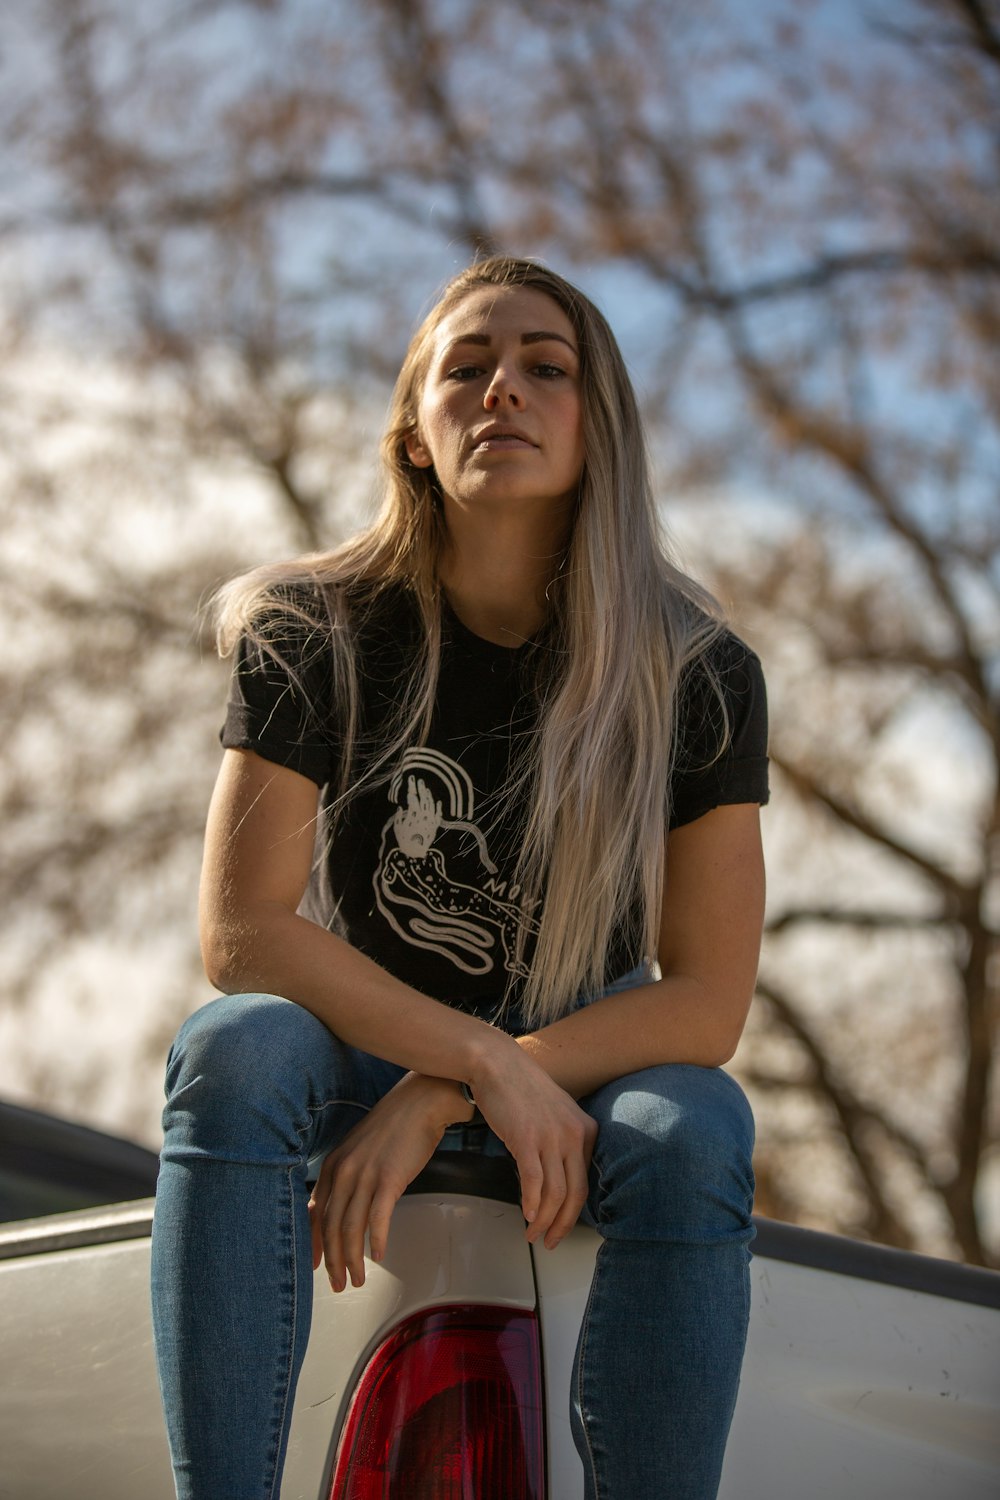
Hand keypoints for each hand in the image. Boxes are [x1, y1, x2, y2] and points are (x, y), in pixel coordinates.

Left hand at [308, 1071, 466, 1291]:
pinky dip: (376, 1241)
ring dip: (353, 1260)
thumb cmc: (395, 1126)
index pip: (315, 1213)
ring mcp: (366, 1174)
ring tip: (357, 1279)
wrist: (422, 1102)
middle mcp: (344, 1171)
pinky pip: (378, 1218)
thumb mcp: (360, 1148)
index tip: (316, 1267)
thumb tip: (344, 1207)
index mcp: (334, 1164)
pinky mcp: (390, 1178)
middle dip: (333, 1261)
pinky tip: (379, 1256)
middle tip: (339, 1285)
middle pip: (331, 1227)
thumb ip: (348, 1175)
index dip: (314, 1244)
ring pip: (351, 1228)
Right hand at [392, 776, 441, 856]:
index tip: (411, 779)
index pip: (412, 797)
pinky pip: (438, 815)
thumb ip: (398, 816)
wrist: (415, 852)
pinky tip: (438, 802)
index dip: (411, 788)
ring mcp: (430, 820)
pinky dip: (438, 807)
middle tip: (419, 780)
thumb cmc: (404, 840)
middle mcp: (422, 815)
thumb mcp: (397, 827)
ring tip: (426, 789)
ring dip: (428, 796)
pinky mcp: (435, 826)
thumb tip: (400, 807)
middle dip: (420, 788)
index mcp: (412, 814)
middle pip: (422, 798)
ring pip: (430, 804)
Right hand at [470, 1040, 597, 1250]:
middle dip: (562, 1225)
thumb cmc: (521, 1089)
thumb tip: (560, 1176)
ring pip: (555, 1193)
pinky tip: (526, 1214)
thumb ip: (564, 1140)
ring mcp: (551, 1136)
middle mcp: (573, 1135)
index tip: (560, 1228)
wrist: (497, 1064)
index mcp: (584, 1130)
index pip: (585, 1184)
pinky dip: (531, 1203)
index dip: (573, 1213)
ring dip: (544, 1220)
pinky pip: (533, 1181)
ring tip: (531, 1233)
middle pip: (575, 1194)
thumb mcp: (556, 1112)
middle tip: (549, 1242)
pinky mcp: (526, 1138)